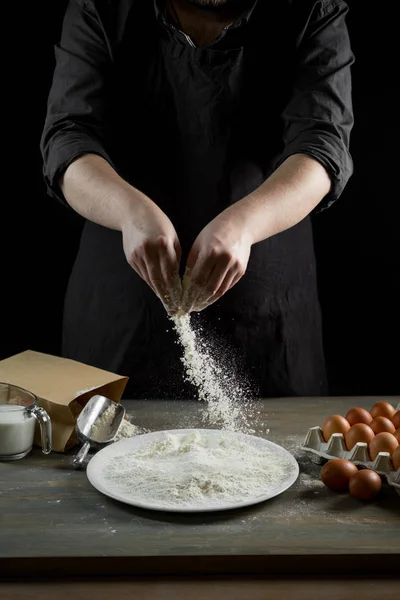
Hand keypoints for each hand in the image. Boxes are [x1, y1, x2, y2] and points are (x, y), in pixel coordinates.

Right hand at [122, 195, 181, 313]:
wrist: (133, 213)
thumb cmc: (159, 224)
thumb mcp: (172, 237)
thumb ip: (175, 257)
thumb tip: (179, 279)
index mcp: (163, 244)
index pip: (171, 273)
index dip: (177, 290)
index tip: (183, 301)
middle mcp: (149, 251)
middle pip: (159, 280)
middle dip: (168, 297)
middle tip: (174, 310)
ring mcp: (137, 255)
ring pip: (150, 280)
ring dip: (159, 294)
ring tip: (168, 305)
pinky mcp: (130, 258)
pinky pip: (143, 275)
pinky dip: (152, 284)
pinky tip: (159, 292)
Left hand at [181, 212, 252, 312]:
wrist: (240, 226)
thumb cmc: (214, 232)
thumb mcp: (199, 244)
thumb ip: (192, 265)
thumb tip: (184, 286)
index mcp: (210, 252)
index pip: (197, 279)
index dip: (189, 293)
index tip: (182, 301)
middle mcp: (225, 260)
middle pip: (209, 288)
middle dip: (197, 301)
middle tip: (188, 308)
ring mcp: (235, 266)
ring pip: (220, 291)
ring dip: (208, 301)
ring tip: (198, 306)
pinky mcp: (241, 271)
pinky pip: (228, 287)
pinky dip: (217, 294)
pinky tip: (208, 299)